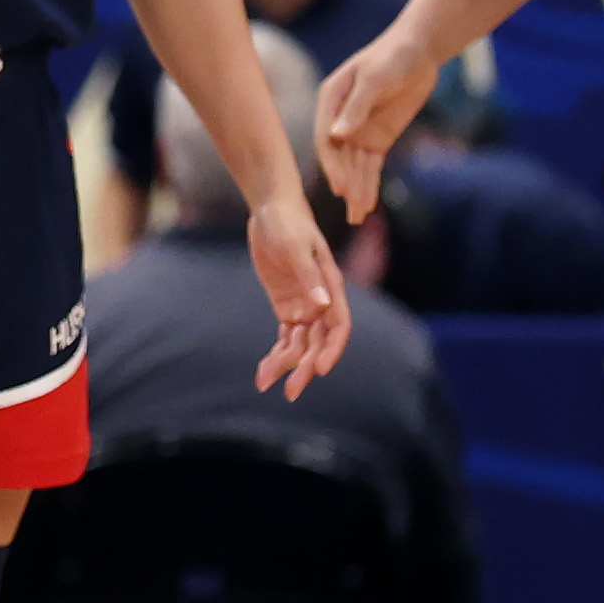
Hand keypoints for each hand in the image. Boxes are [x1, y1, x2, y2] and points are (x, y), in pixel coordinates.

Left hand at [246, 197, 354, 396]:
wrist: (271, 210)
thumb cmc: (287, 223)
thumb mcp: (295, 246)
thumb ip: (309, 275)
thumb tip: (323, 304)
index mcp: (332, 287)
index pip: (339, 326)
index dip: (332, 349)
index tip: (320, 370)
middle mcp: (322, 301)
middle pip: (318, 342)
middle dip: (306, 367)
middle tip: (291, 391)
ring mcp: (304, 305)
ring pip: (300, 344)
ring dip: (286, 364)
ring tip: (264, 383)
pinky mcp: (286, 305)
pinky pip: (285, 336)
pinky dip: (276, 353)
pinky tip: (264, 371)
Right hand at [313, 21, 441, 223]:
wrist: (418, 52)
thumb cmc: (392, 57)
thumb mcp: (374, 79)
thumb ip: (356, 107)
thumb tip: (338, 136)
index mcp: (330, 101)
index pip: (325, 139)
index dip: (332, 165)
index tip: (340, 187)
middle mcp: (339, 120)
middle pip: (338, 157)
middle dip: (345, 182)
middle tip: (351, 207)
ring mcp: (358, 131)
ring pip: (355, 166)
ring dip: (356, 190)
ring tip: (357, 216)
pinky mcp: (377, 139)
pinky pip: (371, 165)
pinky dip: (369, 184)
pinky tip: (367, 204)